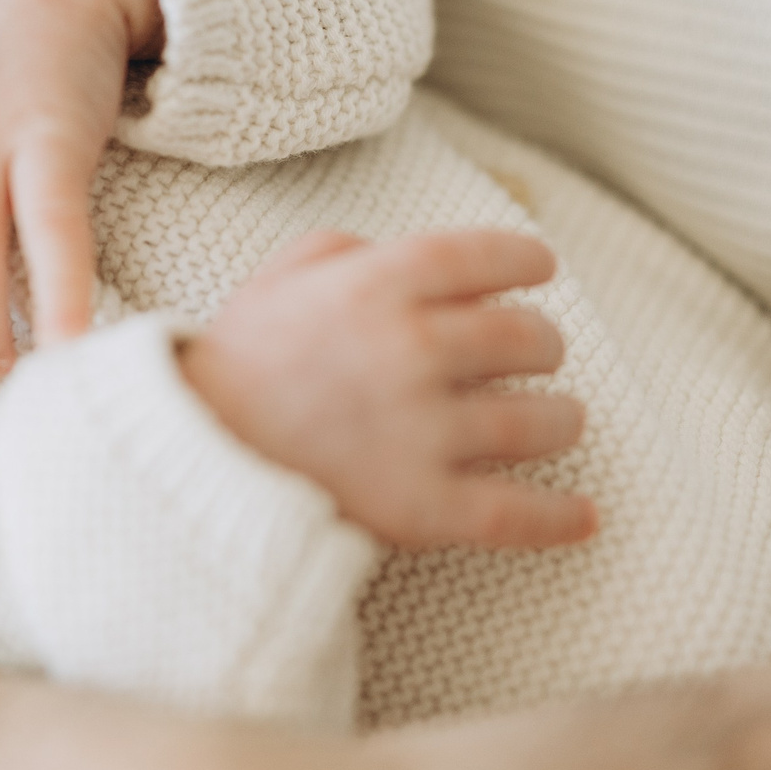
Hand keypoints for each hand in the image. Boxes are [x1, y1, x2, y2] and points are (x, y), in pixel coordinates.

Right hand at [180, 227, 594, 549]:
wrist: (187, 460)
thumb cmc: (230, 369)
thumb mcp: (274, 281)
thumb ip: (340, 251)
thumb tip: (396, 253)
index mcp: (379, 284)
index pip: (491, 256)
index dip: (528, 261)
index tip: (539, 271)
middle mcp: (414, 348)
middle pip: (529, 338)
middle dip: (541, 344)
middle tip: (534, 355)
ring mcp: (425, 431)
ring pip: (542, 421)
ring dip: (561, 420)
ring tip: (557, 423)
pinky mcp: (424, 507)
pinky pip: (518, 512)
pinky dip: (559, 517)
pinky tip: (583, 518)